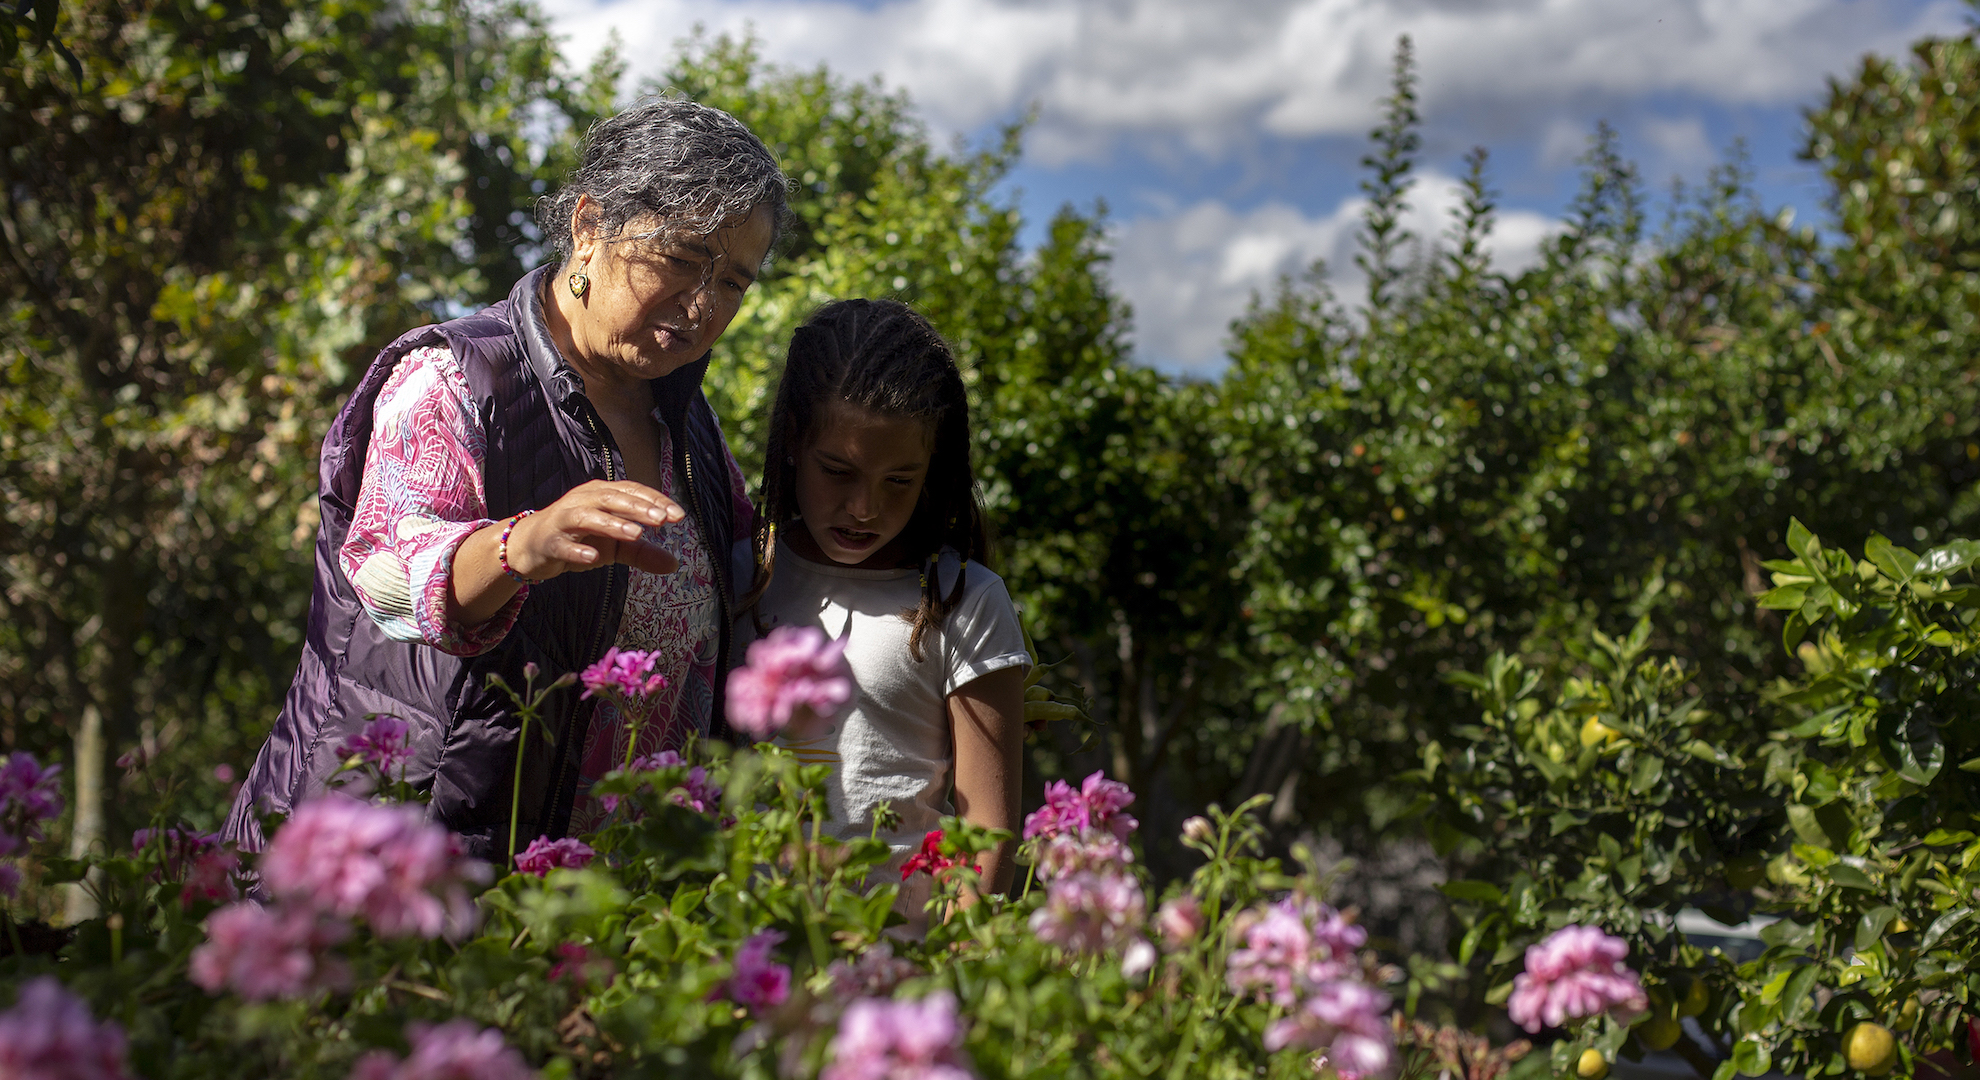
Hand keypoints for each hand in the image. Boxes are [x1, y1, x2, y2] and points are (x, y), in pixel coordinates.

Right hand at [505, 480, 683, 580]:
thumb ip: (642, 552)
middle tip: (661, 519)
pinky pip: (562, 545)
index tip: (678, 515)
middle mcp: (583, 500)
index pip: (631, 491)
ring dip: (612, 524)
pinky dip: (577, 550)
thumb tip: (674, 564)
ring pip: (588, 516)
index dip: (655, 500)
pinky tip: (593, 558)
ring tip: (636, 534)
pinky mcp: (549, 541)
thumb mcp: (614, 546)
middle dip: (638, 508)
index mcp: (601, 495)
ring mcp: (563, 520)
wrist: (530, 546)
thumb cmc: (579, 538)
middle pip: (612, 499)